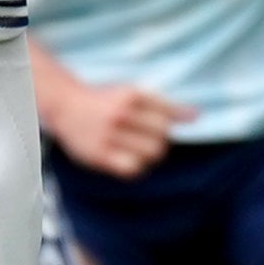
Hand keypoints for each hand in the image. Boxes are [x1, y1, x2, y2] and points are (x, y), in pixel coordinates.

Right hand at [38, 71, 183, 180]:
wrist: (66, 106)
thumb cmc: (106, 101)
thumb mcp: (134, 95)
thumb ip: (165, 106)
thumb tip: (197, 116)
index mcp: (131, 95)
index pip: (168, 117)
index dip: (171, 125)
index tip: (160, 127)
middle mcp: (120, 113)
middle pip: (163, 138)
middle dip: (160, 142)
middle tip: (147, 139)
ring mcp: (109, 135)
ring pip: (151, 155)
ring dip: (149, 156)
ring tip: (136, 148)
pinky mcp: (99, 155)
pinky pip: (133, 169)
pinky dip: (136, 166)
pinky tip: (127, 158)